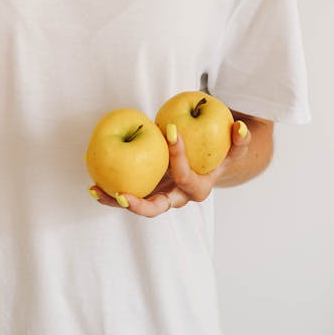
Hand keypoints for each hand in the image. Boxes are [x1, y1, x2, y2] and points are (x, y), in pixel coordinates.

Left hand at [89, 118, 250, 217]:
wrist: (210, 167)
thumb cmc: (219, 153)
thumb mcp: (234, 148)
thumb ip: (240, 140)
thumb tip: (239, 127)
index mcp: (198, 188)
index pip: (185, 175)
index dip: (178, 155)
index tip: (170, 131)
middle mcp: (178, 198)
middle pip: (158, 207)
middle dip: (140, 204)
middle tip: (122, 194)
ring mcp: (161, 197)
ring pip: (138, 205)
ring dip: (116, 201)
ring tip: (96, 190)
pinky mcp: (148, 192)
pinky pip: (129, 196)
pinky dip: (111, 194)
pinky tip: (93, 186)